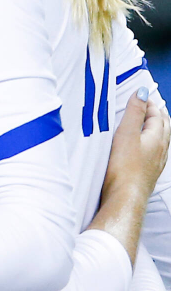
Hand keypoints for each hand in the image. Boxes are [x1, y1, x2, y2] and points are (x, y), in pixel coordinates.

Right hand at [106, 88, 169, 202]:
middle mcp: (161, 150)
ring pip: (161, 141)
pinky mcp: (148, 173)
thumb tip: (142, 93)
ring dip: (156, 130)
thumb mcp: (127, 134)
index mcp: (157, 138)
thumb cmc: (125, 167)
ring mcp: (156, 163)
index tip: (142, 97)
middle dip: (158, 116)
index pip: (157, 116)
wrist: (126, 197)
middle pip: (164, 128)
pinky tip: (144, 149)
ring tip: (148, 125)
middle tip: (150, 107)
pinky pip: (154, 153)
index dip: (150, 104)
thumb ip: (134, 112)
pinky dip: (151, 144)